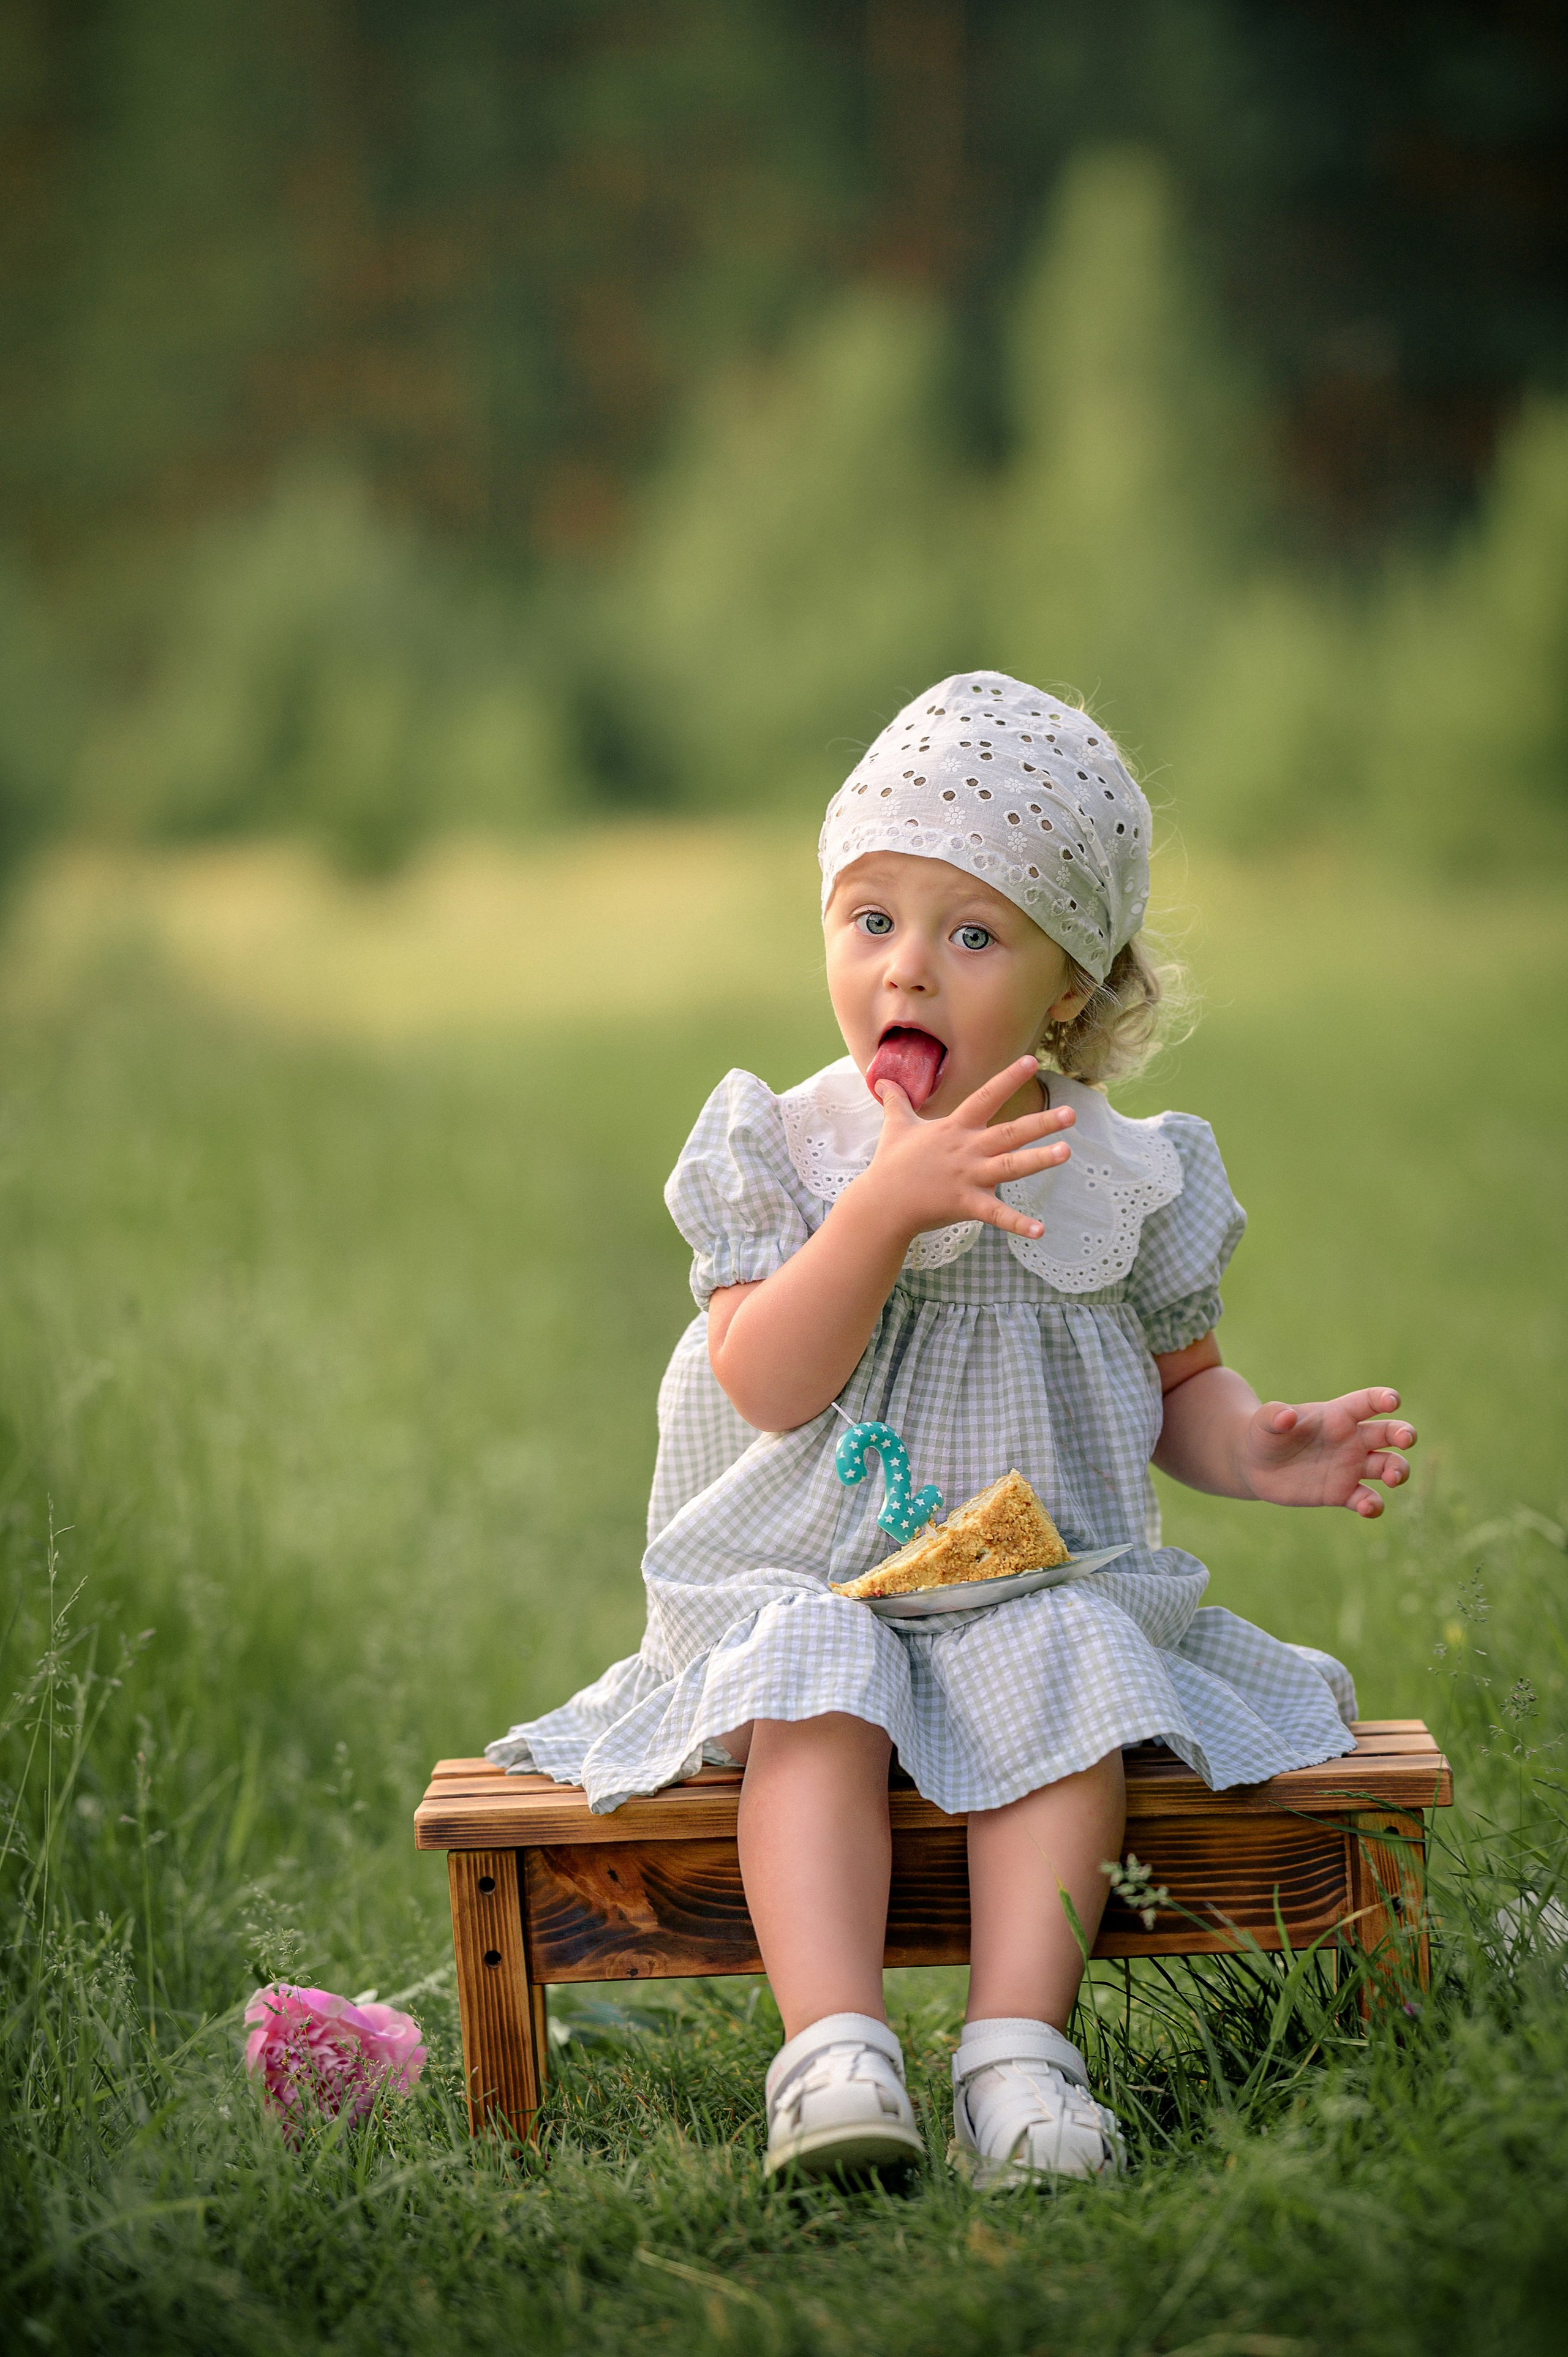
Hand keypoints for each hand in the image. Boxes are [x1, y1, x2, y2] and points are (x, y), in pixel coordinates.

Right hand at [852, 1055, 1074, 1243]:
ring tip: (1067, 1152)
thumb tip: (882, 1080)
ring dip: (1039, 1160)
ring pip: (1010, 1166)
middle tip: (1072, 1114)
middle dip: (1041, 1123)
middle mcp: (966, 1149)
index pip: (985, 1097)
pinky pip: (996, 1215)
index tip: (1032, 1061)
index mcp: (954, 1128)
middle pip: (1009, 1132)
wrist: (881, 1204)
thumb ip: (895, 1101)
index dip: (1008, 1079)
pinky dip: (1018, 1224)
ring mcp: (967, 1177)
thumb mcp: (895, 1126)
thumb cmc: (890, 1163)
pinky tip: (1041, 1230)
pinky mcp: (965, 1204)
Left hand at [1237, 1388, 1416, 1516]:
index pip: (1367, 1402)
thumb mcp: (1264, 1422)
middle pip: (1389, 1433)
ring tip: (1392, 1478)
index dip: (1383, 1398)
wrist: (1254, 1466)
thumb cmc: (1264, 1435)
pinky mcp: (1343, 1493)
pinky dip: (1374, 1505)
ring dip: (1398, 1471)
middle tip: (1406, 1440)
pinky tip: (1367, 1508)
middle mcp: (1351, 1440)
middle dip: (1404, 1433)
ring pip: (1389, 1466)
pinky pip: (1368, 1499)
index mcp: (1337, 1415)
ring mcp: (1350, 1467)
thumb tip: (1286, 1416)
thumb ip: (1274, 1416)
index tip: (1393, 1401)